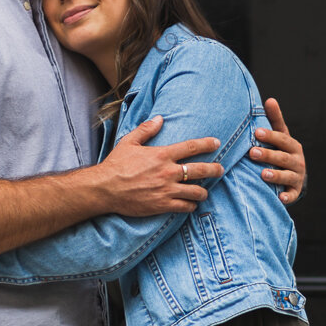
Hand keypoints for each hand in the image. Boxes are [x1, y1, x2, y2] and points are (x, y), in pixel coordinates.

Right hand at [96, 115, 223, 217]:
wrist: (105, 189)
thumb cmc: (116, 164)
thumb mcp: (129, 142)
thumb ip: (146, 129)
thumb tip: (160, 118)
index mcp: (161, 155)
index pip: (191, 147)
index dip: (206, 144)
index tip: (217, 143)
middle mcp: (168, 172)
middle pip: (200, 170)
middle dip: (215, 169)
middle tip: (220, 169)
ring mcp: (166, 190)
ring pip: (196, 192)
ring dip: (203, 191)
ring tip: (204, 191)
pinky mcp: (162, 205)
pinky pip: (185, 207)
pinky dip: (191, 206)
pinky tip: (190, 204)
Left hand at [248, 98, 305, 204]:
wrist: (294, 176)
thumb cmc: (282, 151)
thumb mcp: (280, 136)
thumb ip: (274, 120)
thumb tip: (270, 99)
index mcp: (292, 145)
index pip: (281, 139)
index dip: (270, 136)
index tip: (256, 132)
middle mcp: (297, 160)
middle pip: (282, 158)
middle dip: (268, 155)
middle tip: (252, 153)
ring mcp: (297, 176)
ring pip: (287, 176)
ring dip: (276, 175)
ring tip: (263, 174)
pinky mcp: (295, 191)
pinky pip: (292, 194)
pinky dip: (287, 196)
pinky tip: (280, 197)